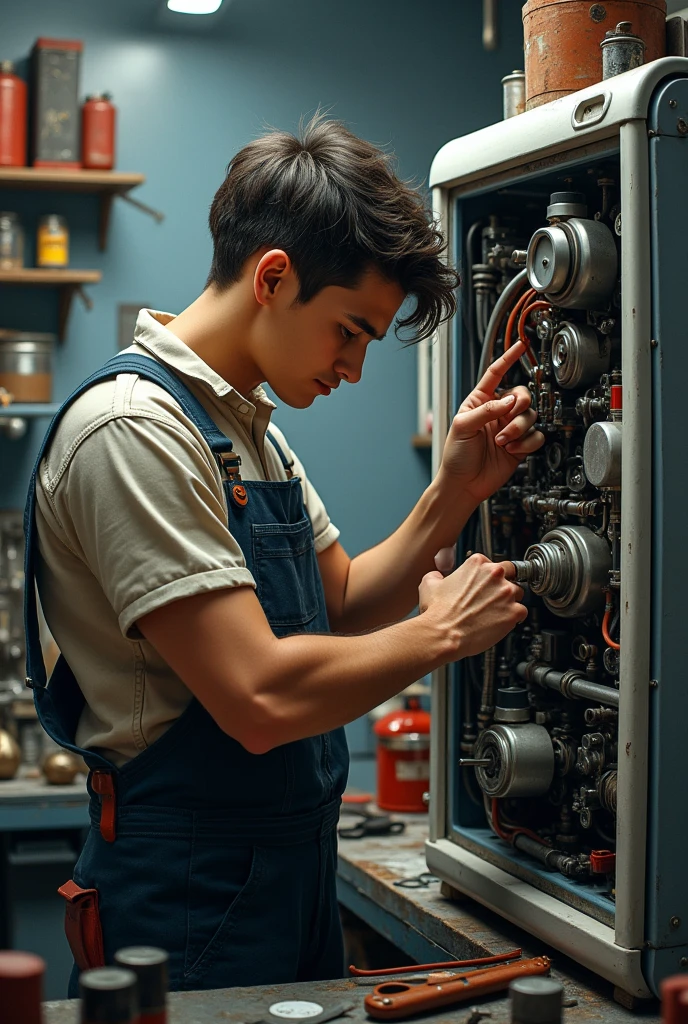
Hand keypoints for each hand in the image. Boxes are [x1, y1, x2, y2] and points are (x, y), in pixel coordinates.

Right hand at [418, 554, 526, 659]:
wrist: (443, 633)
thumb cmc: (438, 612)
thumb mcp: (429, 584)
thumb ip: (437, 575)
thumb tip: (438, 577)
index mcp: (477, 564)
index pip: (492, 563)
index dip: (488, 576)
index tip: (484, 584)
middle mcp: (494, 575)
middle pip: (510, 575)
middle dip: (503, 585)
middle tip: (493, 597)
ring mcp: (506, 593)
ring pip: (518, 593)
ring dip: (509, 601)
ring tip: (496, 612)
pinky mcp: (514, 612)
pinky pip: (522, 611)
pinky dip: (515, 617)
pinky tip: (503, 621)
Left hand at [440, 340, 543, 504]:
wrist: (463, 484)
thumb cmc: (456, 456)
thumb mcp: (464, 427)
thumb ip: (487, 410)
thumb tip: (509, 400)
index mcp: (480, 402)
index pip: (495, 374)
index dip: (507, 359)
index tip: (519, 346)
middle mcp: (497, 412)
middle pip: (522, 395)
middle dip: (518, 407)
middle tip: (508, 420)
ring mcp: (509, 428)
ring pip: (530, 416)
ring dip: (518, 429)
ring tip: (503, 442)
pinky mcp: (520, 445)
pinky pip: (536, 436)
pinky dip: (526, 443)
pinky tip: (512, 450)